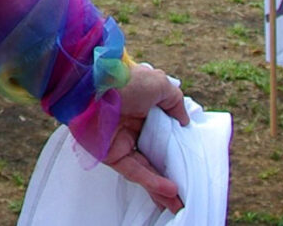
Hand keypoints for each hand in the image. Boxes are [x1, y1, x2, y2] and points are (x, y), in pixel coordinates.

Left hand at [100, 63, 190, 210]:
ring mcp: (121, 142)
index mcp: (143, 111)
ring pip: (146, 168)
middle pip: (154, 156)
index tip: (190, 160)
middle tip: (186, 190)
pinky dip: (151, 181)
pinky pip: (134, 171)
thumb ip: (175, 102)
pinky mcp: (111, 155)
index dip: (175, 148)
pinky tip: (169, 190)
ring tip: (179, 202)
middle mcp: (132, 128)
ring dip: (162, 186)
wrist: (92, 85)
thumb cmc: (125, 80)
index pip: (162, 134)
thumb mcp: (160, 84)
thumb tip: (185, 121)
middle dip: (170, 173)